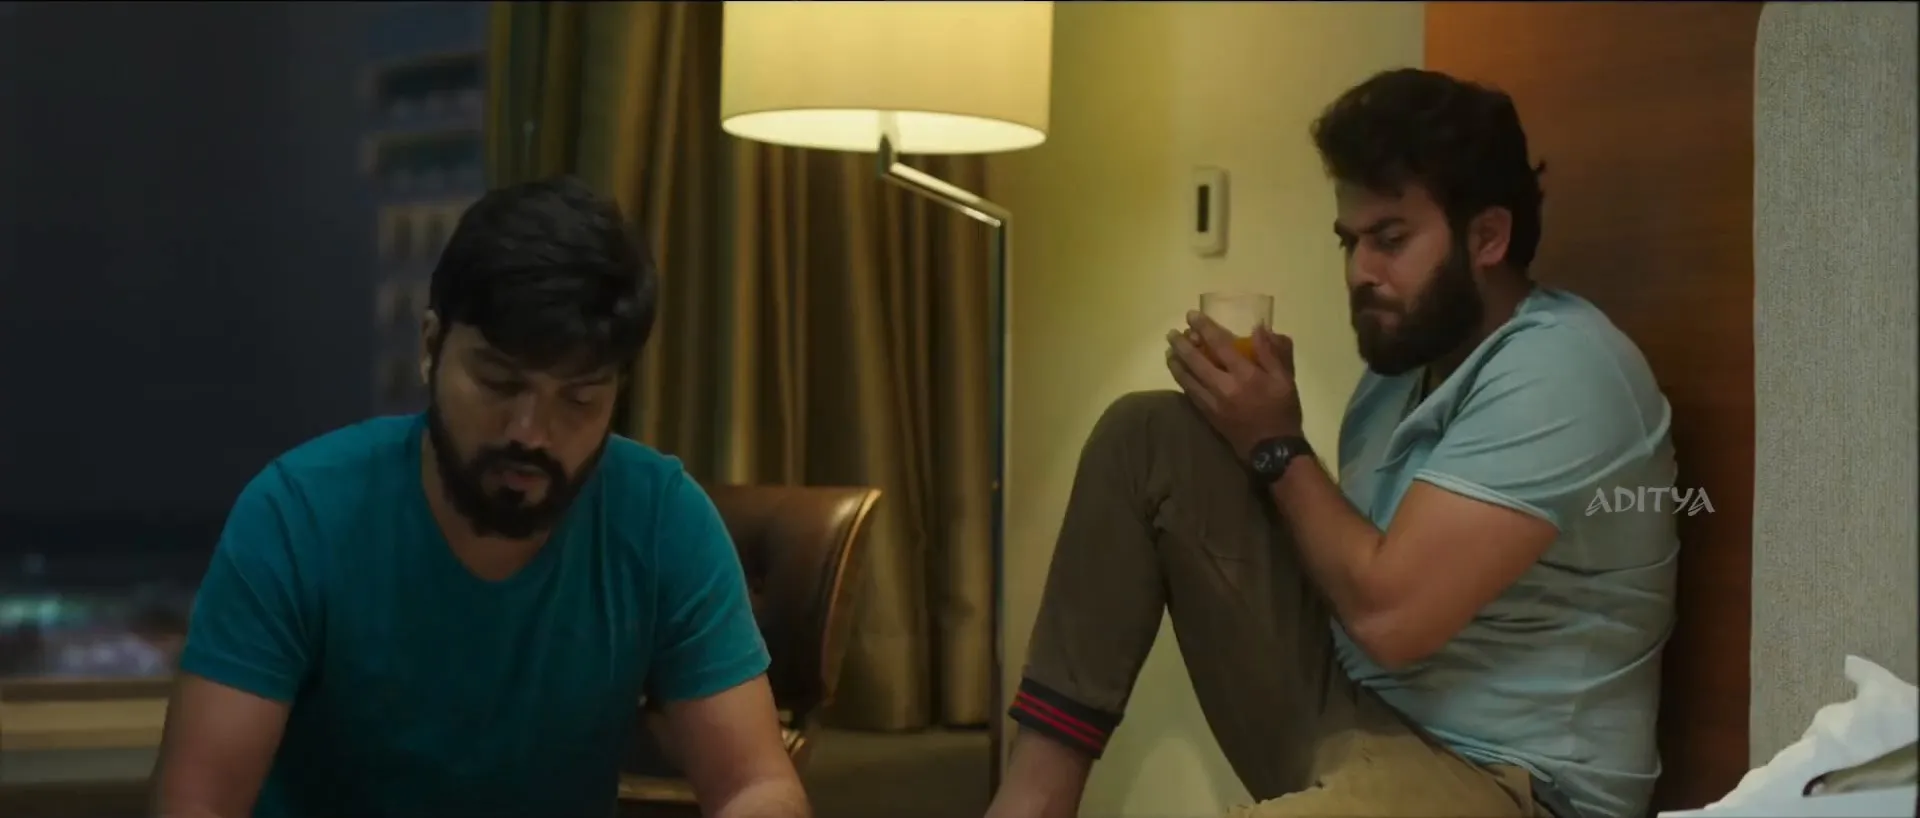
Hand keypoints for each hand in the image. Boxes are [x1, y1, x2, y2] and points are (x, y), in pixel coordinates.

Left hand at [1165, 312, 1304, 459]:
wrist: (1273, 450)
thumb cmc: (1283, 410)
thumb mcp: (1285, 379)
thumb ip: (1270, 352)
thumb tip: (1257, 327)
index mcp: (1245, 375)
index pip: (1220, 345)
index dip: (1204, 328)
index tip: (1191, 316)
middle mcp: (1225, 386)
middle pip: (1196, 361)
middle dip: (1182, 345)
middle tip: (1171, 333)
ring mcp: (1214, 402)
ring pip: (1188, 379)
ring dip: (1176, 363)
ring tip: (1168, 351)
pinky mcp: (1209, 415)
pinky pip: (1190, 395)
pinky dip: (1182, 381)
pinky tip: (1177, 373)